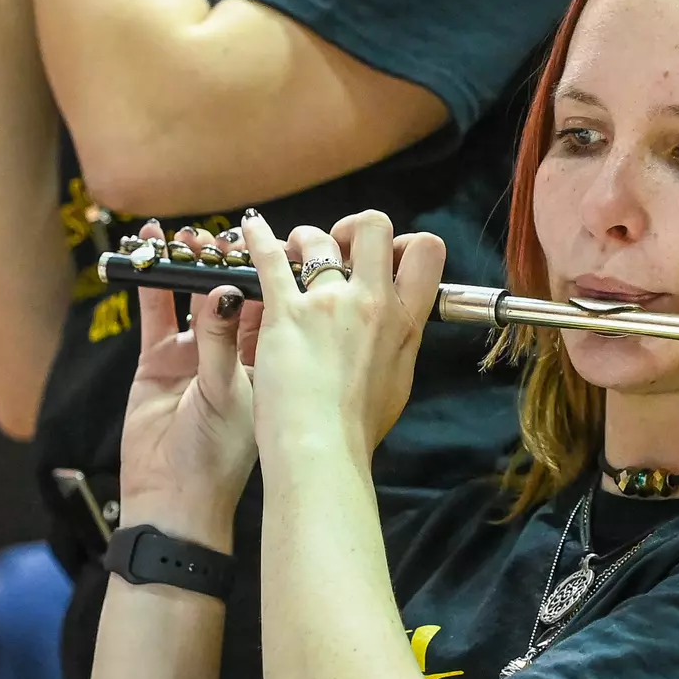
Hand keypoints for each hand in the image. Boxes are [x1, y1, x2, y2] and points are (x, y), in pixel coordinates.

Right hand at [117, 222, 260, 550]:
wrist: (175, 498)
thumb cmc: (219, 457)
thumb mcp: (228, 393)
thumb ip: (225, 342)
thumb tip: (230, 291)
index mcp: (270, 362)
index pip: (276, 304)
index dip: (270, 271)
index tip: (265, 239)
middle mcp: (236, 353)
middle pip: (235, 292)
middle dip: (228, 260)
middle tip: (221, 234)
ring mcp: (196, 353)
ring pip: (195, 295)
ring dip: (191, 264)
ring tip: (186, 235)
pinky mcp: (158, 359)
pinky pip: (156, 311)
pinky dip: (152, 280)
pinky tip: (148, 249)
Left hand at [242, 210, 444, 463]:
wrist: (322, 452)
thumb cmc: (357, 429)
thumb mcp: (398, 381)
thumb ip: (399, 341)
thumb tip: (396, 324)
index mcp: (406, 322)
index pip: (427, 252)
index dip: (405, 243)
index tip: (384, 256)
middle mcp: (373, 303)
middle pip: (374, 226)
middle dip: (353, 226)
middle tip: (337, 245)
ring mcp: (329, 305)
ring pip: (318, 239)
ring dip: (304, 240)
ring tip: (292, 253)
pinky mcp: (286, 313)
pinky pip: (270, 258)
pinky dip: (257, 239)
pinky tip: (250, 228)